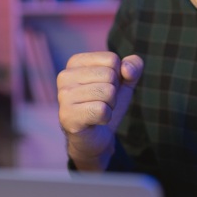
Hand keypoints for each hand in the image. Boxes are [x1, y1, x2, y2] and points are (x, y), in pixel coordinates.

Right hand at [57, 52, 143, 170]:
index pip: (112, 59)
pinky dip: (106, 118)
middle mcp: (65, 76)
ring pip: (107, 92)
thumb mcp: (125, 82)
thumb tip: (127, 69)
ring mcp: (63, 96)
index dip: (118, 77)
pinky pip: (102, 110)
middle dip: (114, 93)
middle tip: (101, 102)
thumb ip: (133, 66)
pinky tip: (95, 121)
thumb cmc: (106, 104)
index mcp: (75, 62)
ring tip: (97, 111)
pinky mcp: (67, 116)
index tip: (105, 88)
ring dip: (110, 106)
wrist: (96, 137)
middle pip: (110, 75)